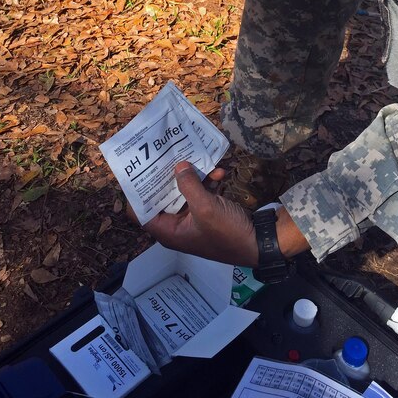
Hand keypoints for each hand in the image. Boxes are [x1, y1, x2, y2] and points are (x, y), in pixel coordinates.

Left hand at [142, 161, 258, 265]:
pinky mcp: (208, 211)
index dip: (138, 194)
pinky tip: (219, 171)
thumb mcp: (206, 208)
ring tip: (196, 158)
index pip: (141, 213)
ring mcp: (193, 217)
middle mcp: (177, 224)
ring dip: (192, 176)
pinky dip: (208, 181)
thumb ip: (189, 185)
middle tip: (166, 155)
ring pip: (184, 191)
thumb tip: (178, 166)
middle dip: (167, 177)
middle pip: (163, 197)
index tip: (140, 171)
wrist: (260, 242)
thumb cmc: (228, 233)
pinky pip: (202, 192)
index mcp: (169, 231)